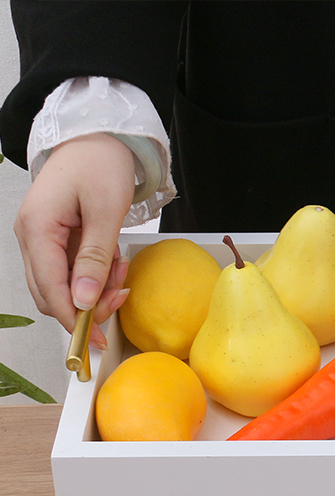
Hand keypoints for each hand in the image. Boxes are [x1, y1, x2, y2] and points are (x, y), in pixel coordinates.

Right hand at [13, 133, 135, 348]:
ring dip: (95, 289)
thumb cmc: (100, 162)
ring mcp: (40, 239)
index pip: (49, 289)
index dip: (73, 319)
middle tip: (121, 295)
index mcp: (37, 228)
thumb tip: (84, 301)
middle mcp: (31, 236)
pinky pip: (71, 271)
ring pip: (62, 286)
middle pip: (51, 294)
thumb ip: (95, 259)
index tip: (97, 340)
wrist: (97, 136)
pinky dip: (95, 275)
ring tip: (121, 271)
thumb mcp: (106, 212)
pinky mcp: (54, 239)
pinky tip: (114, 264)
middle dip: (88, 304)